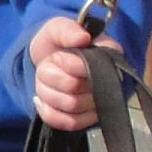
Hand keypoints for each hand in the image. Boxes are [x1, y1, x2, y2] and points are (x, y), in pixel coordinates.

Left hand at [30, 16, 119, 132]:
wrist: (47, 58)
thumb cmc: (57, 42)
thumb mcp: (57, 28)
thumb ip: (67, 30)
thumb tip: (82, 38)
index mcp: (109, 54)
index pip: (93, 67)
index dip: (68, 64)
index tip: (58, 56)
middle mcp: (111, 79)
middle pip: (75, 89)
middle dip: (52, 76)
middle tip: (49, 66)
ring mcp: (101, 102)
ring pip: (71, 107)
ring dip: (48, 92)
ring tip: (46, 80)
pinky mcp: (89, 118)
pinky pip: (70, 124)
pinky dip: (49, 112)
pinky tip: (41, 100)